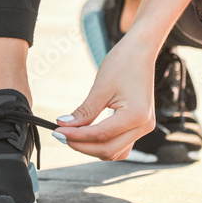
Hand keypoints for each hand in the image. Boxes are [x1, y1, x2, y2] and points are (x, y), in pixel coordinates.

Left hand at [53, 37, 157, 160]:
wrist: (141, 51)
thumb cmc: (123, 63)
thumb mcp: (100, 87)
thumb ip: (84, 111)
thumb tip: (64, 126)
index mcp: (136, 115)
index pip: (101, 135)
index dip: (76, 136)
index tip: (58, 131)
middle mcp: (144, 126)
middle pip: (108, 150)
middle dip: (82, 145)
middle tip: (61, 135)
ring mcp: (144, 128)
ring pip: (115, 152)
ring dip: (92, 148)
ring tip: (72, 136)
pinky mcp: (139, 126)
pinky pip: (120, 144)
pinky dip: (103, 144)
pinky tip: (87, 135)